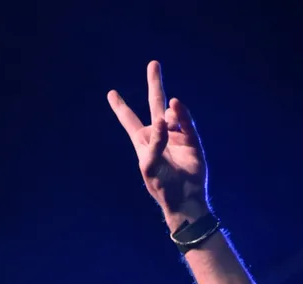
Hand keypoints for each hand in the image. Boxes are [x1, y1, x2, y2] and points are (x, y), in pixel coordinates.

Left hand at [108, 61, 208, 229]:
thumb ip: (154, 140)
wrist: (184, 199)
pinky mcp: (191, 140)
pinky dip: (181, 113)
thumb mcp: (149, 165)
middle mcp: (159, 135)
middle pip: (155, 104)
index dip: (120, 107)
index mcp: (143, 141)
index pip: (129, 120)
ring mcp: (176, 136)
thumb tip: (163, 118)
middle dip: (155, 84)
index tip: (111, 94)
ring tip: (170, 126)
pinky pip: (186, 121)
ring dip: (170, 114)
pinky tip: (175, 105)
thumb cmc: (161, 186)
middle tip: (154, 64)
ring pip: (172, 113)